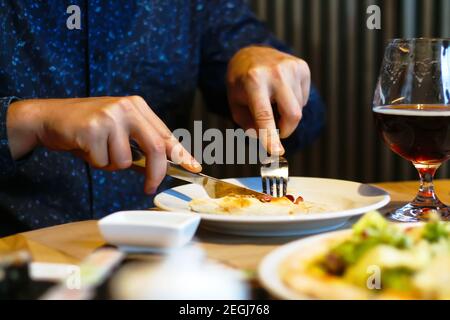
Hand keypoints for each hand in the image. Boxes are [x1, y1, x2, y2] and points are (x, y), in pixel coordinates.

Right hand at [7, 96, 200, 193]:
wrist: (50, 117)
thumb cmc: (88, 128)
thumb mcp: (119, 129)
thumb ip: (141, 144)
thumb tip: (163, 166)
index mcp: (137, 106)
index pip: (166, 135)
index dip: (181, 154)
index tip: (194, 168)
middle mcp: (127, 108)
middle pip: (156, 148)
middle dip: (155, 174)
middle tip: (150, 188)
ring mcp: (110, 116)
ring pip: (125, 161)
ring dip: (111, 164)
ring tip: (97, 149)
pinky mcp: (92, 128)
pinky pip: (104, 161)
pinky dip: (95, 162)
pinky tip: (85, 147)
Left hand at [227, 46, 310, 154]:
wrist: (251, 53)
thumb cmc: (241, 83)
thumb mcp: (235, 103)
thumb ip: (248, 125)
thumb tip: (266, 140)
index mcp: (254, 81)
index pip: (264, 115)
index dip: (271, 136)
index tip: (277, 152)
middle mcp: (275, 73)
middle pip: (292, 115)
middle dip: (286, 130)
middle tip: (277, 133)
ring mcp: (291, 68)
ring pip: (298, 109)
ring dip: (286, 114)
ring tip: (273, 101)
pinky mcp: (302, 67)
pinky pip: (303, 98)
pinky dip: (294, 102)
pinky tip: (282, 93)